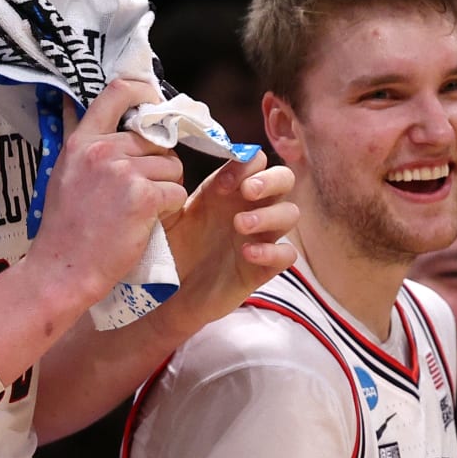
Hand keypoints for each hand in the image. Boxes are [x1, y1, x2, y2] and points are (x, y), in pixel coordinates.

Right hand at [28, 79, 190, 309]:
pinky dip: (169, 209)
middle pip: (156, 141)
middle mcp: (101, 150)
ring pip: (173, 166)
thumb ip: (89, 146)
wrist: (63, 268)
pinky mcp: (143, 197)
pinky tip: (147, 222)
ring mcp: (123, 172)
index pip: (117, 92)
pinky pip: (176, 191)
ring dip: (166, 188)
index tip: (155, 100)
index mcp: (81, 141)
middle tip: (139, 192)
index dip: (144, 91)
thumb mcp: (66, 174)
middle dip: (158, 165)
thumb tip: (110, 120)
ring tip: (140, 210)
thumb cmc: (66, 229)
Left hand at [156, 153, 298, 335]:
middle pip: (284, 179)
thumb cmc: (169, 250)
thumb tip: (174, 166)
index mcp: (227, 191)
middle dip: (270, 180)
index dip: (245, 165)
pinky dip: (272, 251)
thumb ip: (173, 191)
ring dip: (270, 215)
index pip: (255, 162)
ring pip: (290, 214)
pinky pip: (286, 254)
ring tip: (240, 224)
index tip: (222, 184)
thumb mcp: (167, 217)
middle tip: (248, 191)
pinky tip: (247, 253)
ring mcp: (259, 237)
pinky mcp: (262, 268)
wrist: (166, 296)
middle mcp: (249, 208)